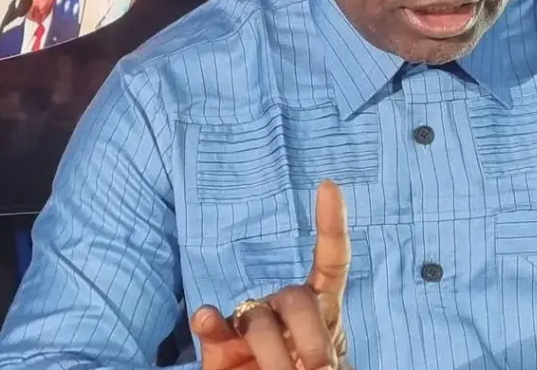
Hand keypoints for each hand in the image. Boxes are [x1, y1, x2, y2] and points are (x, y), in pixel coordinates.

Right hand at [191, 180, 351, 369]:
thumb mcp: (328, 366)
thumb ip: (329, 356)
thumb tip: (325, 366)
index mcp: (320, 304)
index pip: (330, 260)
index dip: (330, 224)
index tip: (329, 185)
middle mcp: (285, 306)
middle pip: (296, 298)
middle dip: (312, 336)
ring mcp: (251, 322)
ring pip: (260, 319)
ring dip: (274, 352)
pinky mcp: (220, 344)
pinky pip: (215, 326)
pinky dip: (210, 323)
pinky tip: (206, 318)